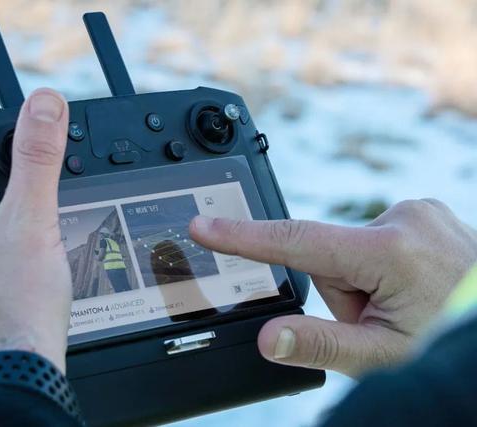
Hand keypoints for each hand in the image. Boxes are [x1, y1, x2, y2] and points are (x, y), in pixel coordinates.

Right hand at [190, 199, 476, 376]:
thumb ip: (321, 344)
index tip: (203, 226)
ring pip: (352, 248)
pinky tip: (411, 286)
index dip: (243, 237)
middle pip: (328, 255)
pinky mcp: (423, 213)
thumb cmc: (453, 342)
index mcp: (391, 251)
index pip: (295, 242)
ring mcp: (418, 211)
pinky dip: (381, 265)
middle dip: (340, 290)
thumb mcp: (385, 355)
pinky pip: (376, 238)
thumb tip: (268, 338)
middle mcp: (404, 217)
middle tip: (378, 318)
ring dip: (363, 280)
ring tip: (401, 304)